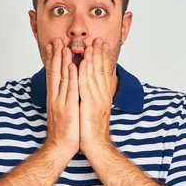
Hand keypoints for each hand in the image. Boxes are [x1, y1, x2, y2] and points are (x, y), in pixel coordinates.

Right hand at [43, 39, 79, 157]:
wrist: (60, 148)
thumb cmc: (64, 131)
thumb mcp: (62, 111)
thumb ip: (62, 99)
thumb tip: (64, 89)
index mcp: (54, 98)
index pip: (52, 76)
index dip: (52, 60)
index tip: (52, 46)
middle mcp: (55, 98)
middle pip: (54, 73)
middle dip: (55, 56)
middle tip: (55, 40)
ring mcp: (60, 102)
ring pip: (61, 78)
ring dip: (62, 61)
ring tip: (63, 46)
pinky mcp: (68, 108)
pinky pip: (70, 90)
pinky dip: (70, 77)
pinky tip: (71, 66)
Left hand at [78, 38, 113, 155]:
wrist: (95, 146)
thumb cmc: (91, 130)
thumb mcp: (93, 110)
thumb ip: (93, 97)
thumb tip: (91, 88)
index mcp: (102, 97)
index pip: (104, 73)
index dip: (103, 59)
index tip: (102, 45)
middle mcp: (102, 96)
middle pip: (101, 71)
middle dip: (99, 54)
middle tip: (98, 39)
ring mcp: (96, 100)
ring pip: (94, 76)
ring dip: (92, 59)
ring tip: (90, 45)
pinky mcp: (88, 106)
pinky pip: (85, 87)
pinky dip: (83, 74)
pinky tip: (81, 63)